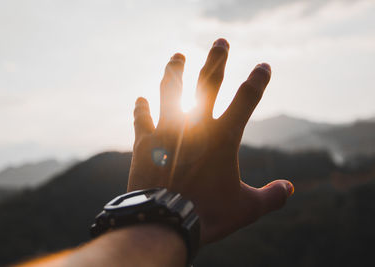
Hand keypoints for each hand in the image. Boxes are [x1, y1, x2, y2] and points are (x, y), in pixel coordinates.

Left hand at [128, 38, 293, 243]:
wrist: (164, 223)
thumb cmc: (208, 215)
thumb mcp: (247, 209)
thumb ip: (271, 197)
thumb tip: (290, 189)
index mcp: (222, 138)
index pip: (246, 100)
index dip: (258, 81)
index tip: (263, 66)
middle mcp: (194, 127)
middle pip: (208, 84)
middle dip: (216, 59)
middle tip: (220, 42)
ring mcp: (166, 131)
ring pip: (170, 91)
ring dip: (175, 71)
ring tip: (177, 57)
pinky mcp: (143, 143)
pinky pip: (142, 118)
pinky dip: (142, 108)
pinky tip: (141, 99)